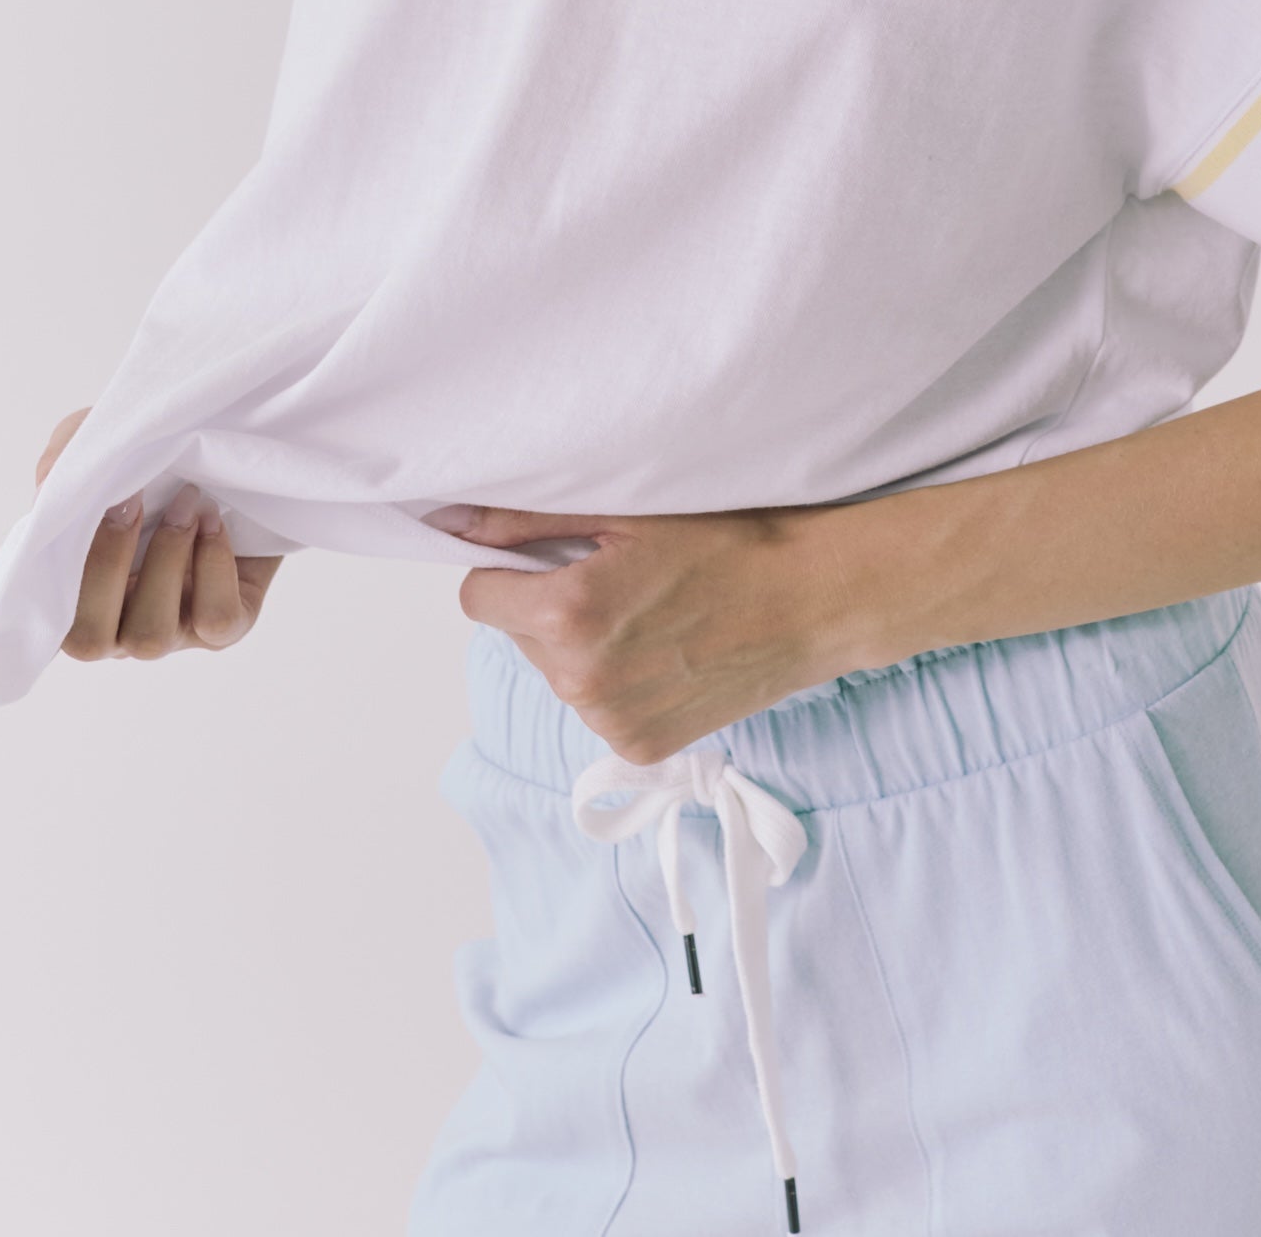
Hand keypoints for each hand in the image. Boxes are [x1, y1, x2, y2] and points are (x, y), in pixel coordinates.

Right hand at [36, 407, 283, 662]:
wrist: (233, 452)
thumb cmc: (153, 458)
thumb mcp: (100, 440)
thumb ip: (63, 460)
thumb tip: (48, 489)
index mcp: (78, 594)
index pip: (49, 621)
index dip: (59, 574)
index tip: (93, 503)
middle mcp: (119, 624)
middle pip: (90, 641)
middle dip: (107, 566)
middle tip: (136, 499)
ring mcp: (173, 631)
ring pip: (151, 635)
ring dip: (166, 559)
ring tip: (188, 500)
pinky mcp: (228, 625)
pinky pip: (216, 619)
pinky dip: (213, 566)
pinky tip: (213, 520)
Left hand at [430, 501, 854, 764]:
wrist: (808, 601)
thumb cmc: (727, 544)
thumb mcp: (627, 513)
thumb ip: (528, 520)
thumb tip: (452, 520)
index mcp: (566, 614)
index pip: (477, 597)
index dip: (508, 570)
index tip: (552, 557)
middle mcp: (578, 680)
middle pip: (518, 634)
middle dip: (549, 606)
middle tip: (618, 578)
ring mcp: (609, 721)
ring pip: (557, 672)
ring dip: (583, 646)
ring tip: (651, 614)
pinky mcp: (639, 747)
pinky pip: (597, 707)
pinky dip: (617, 682)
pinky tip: (666, 653)